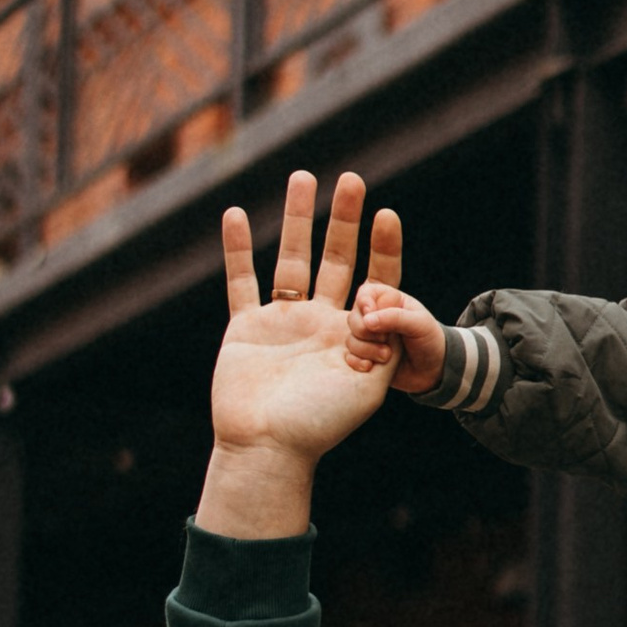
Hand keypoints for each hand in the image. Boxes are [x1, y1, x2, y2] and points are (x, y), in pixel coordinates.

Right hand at [199, 171, 403, 537]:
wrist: (267, 449)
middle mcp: (320, 323)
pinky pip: (241, 281)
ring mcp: (282, 323)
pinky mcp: (246, 328)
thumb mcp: (368, 386)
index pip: (374, 281)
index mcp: (354, 337)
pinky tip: (238, 215)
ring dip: (297, 219)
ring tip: (303, 177)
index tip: (387, 213)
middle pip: (334, 259)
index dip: (383, 248)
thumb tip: (385, 297)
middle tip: (350, 179)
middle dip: (342, 219)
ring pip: (291, 259)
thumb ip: (386, 343)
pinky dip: (238, 249)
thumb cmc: (319, 425)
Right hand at [351, 278, 444, 393]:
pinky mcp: (365, 356)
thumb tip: (367, 321)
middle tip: (387, 340)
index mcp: (387, 300)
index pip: (365, 294)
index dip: (365, 304)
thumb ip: (395, 318)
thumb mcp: (419, 324)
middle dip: (368, 332)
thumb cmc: (430, 340)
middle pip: (353, 318)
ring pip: (351, 339)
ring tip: (387, 356)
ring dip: (367, 350)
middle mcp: (374, 317)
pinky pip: (349, 357)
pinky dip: (358, 362)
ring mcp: (368, 338)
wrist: (434, 370)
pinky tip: (371, 366)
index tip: (372, 313)